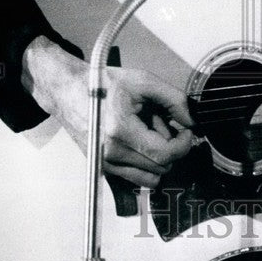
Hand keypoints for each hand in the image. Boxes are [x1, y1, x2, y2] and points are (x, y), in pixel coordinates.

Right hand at [22, 35, 194, 186]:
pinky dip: (144, 164)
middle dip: (170, 148)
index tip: (185, 130)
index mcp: (121, 131)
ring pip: (150, 178)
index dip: (183, 144)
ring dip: (157, 159)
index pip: (165, 155)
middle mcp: (110, 154)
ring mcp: (104, 165)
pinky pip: (135, 178)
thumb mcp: (143, 81)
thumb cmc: (103, 84)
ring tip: (149, 134)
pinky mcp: (101, 169)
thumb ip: (174, 100)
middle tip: (162, 125)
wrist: (68, 91)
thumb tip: (193, 121)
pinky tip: (139, 143)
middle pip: (161, 167)